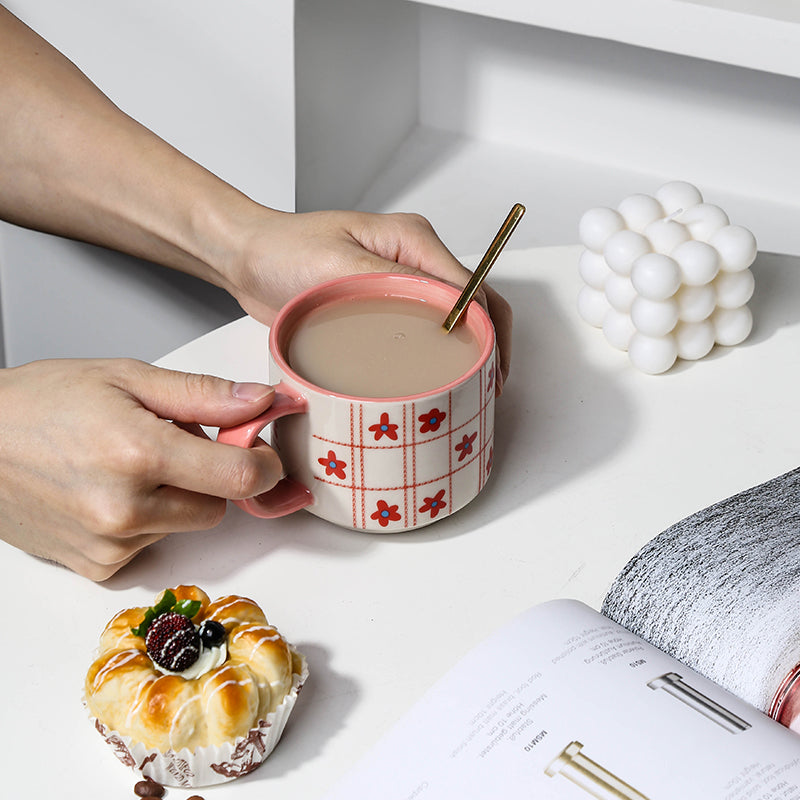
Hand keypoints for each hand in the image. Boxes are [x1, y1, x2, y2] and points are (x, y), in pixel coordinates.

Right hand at [0, 358, 280, 580]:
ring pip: (185, 524)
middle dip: (210, 476)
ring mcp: (109, 544)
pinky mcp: (96, 566)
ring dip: (175, 497)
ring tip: (128, 463)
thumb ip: (204, 395)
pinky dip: (147, 520)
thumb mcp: (127, 377)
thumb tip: (262, 401)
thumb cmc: (42, 402)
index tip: (261, 451)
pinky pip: (152, 544)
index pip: (241, 476)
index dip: (263, 463)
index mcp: (139, 454)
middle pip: (218, 505)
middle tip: (171, 444)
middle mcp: (126, 509)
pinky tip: (109, 491)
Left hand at [214, 208, 512, 392]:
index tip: (484, 367)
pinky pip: (423, 331)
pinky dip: (436, 354)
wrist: (248, 259)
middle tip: (487, 386)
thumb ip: (395, 281)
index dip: (486, 329)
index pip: (471, 287)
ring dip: (466, 351)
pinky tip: (435, 378)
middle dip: (487, 343)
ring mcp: (402, 283)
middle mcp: (414, 259)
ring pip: (453, 320)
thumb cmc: (283, 251)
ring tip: (470, 389)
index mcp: (412, 240)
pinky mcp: (385, 305)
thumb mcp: (339, 264)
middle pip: (473, 303)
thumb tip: (448, 309)